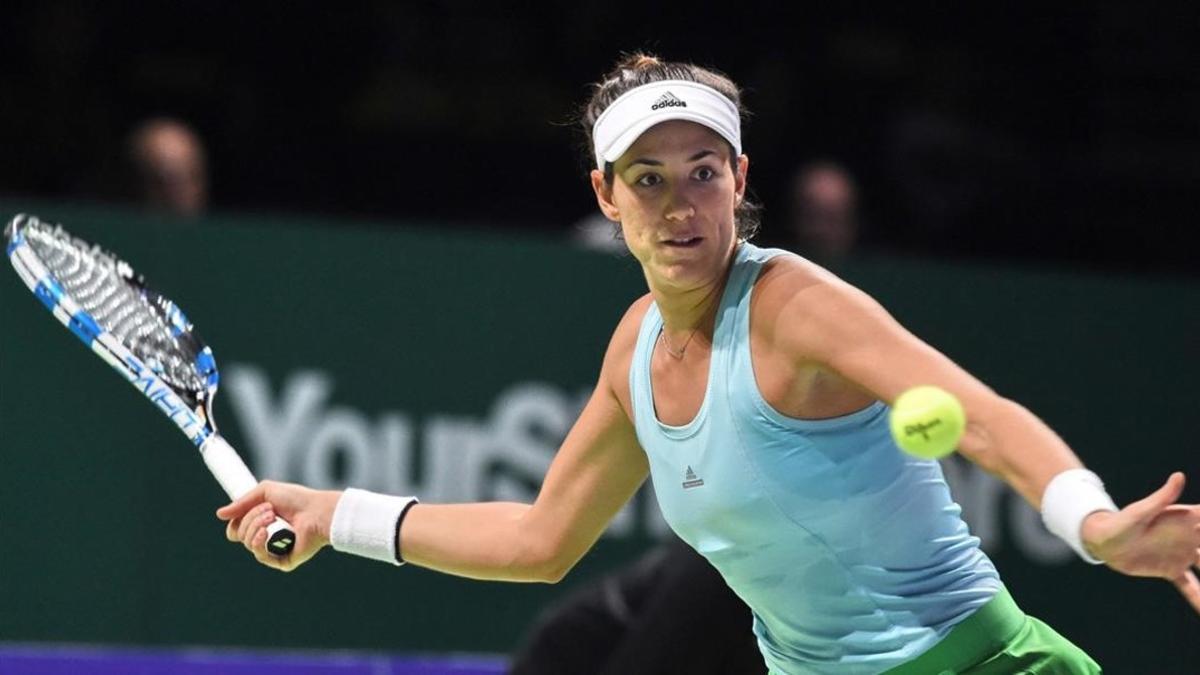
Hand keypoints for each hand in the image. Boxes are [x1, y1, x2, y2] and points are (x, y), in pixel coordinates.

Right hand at [216, 481, 340, 571]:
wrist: (317, 511)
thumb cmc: (297, 499)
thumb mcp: (265, 491)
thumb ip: (242, 502)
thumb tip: (219, 514)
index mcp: (261, 523)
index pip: (235, 529)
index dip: (235, 521)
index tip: (241, 509)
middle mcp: (266, 537)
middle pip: (239, 535)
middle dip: (250, 519)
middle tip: (270, 510)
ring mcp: (273, 550)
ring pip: (248, 544)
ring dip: (256, 527)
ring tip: (273, 517)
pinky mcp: (282, 561)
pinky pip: (261, 556)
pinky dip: (260, 543)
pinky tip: (267, 533)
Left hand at [1081, 472, 1199, 611]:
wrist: (1103, 540)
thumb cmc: (1121, 521)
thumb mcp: (1141, 511)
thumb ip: (1162, 497)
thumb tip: (1179, 476)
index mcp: (1187, 520)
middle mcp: (1191, 536)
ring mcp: (1184, 554)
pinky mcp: (1172, 570)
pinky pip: (1191, 586)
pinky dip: (1199, 599)